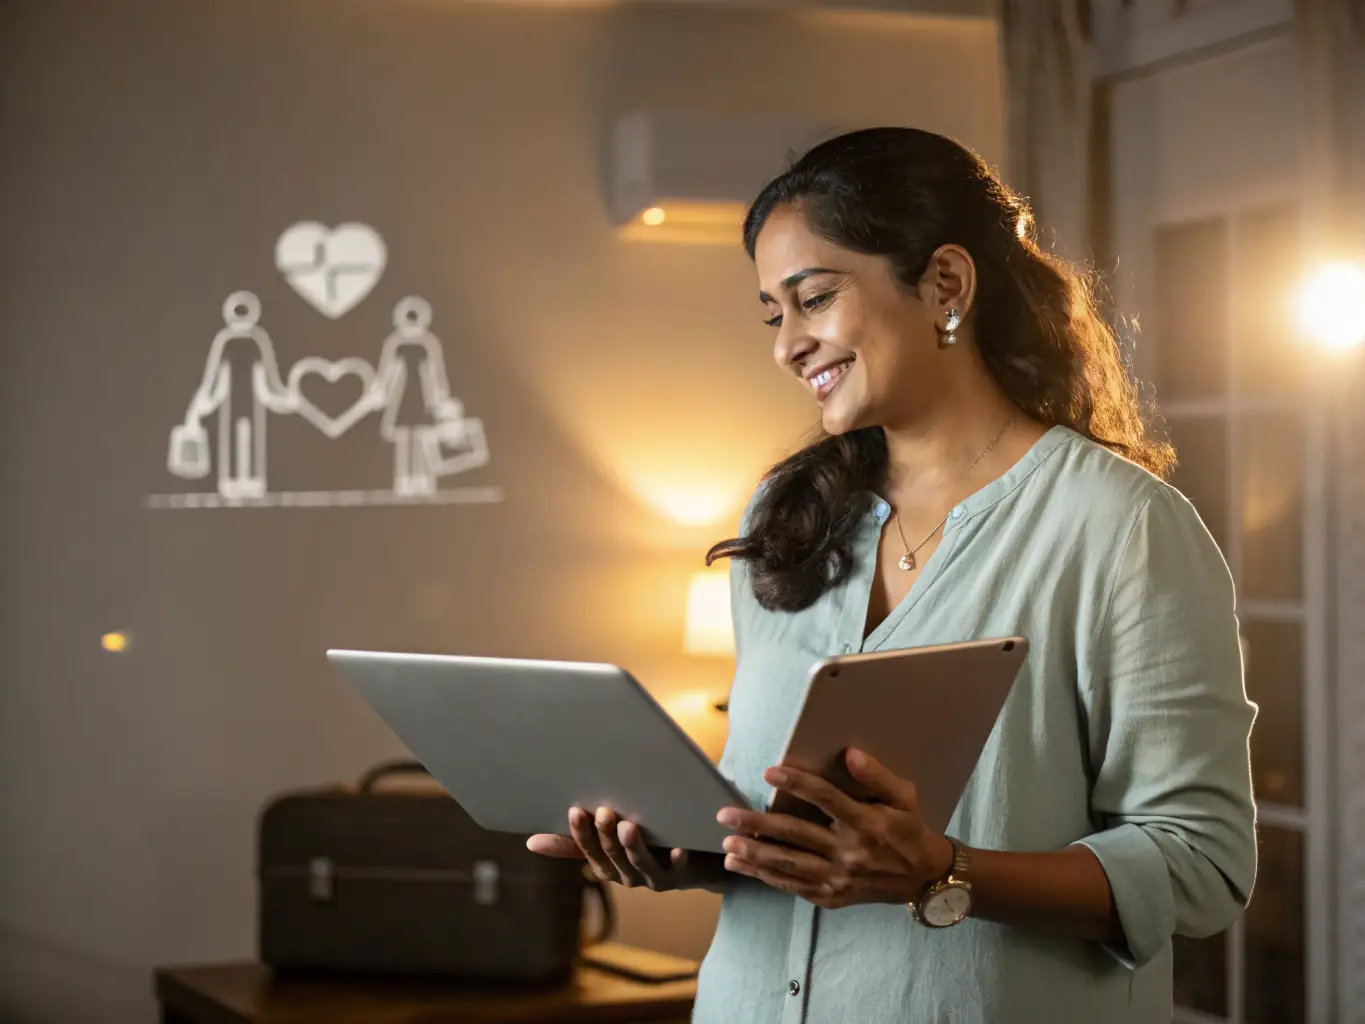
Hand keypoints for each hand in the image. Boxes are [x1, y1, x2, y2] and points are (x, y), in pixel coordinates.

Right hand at [526, 807, 723, 892]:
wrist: (693, 865)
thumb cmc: (643, 846)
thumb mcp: (606, 845)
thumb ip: (574, 844)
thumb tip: (530, 843)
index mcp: (607, 866)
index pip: (588, 851)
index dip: (581, 834)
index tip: (575, 810)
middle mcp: (627, 876)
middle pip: (613, 857)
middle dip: (606, 836)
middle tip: (603, 811)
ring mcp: (653, 878)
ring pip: (640, 865)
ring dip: (634, 847)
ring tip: (628, 826)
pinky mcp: (680, 876)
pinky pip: (678, 869)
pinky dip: (677, 860)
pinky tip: (678, 849)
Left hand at [714, 748, 953, 909]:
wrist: (923, 879)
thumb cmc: (909, 830)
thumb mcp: (904, 797)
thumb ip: (877, 776)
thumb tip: (851, 755)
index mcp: (868, 823)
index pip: (826, 799)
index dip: (797, 783)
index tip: (769, 772)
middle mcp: (850, 853)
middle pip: (796, 835)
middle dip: (757, 825)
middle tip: (726, 816)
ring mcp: (839, 879)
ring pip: (789, 865)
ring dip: (755, 855)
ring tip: (727, 846)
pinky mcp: (832, 897)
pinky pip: (794, 886)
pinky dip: (767, 877)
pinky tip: (745, 867)